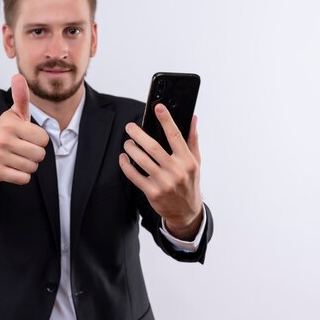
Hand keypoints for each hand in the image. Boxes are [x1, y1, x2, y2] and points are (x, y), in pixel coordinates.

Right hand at [0, 74, 49, 185]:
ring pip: (32, 167)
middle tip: (23, 148)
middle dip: (35, 153)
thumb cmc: (7, 131)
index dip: (39, 139)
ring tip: (17, 157)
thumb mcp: (15, 114)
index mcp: (10, 124)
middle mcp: (2, 139)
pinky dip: (22, 175)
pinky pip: (24, 179)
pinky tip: (13, 167)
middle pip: (40, 155)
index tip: (27, 136)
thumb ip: (21, 96)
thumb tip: (17, 76)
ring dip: (28, 165)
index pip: (44, 139)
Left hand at [119, 104, 202, 239]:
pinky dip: (126, 165)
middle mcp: (176, 171)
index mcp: (188, 161)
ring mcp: (164, 182)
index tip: (158, 107)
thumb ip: (192, 139)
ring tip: (127, 142)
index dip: (166, 120)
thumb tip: (192, 118)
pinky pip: (134, 175)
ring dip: (131, 148)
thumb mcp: (195, 162)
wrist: (186, 212)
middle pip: (153, 147)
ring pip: (141, 160)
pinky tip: (123, 157)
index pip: (176, 136)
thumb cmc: (189, 182)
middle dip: (138, 134)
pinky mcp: (152, 192)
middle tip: (130, 127)